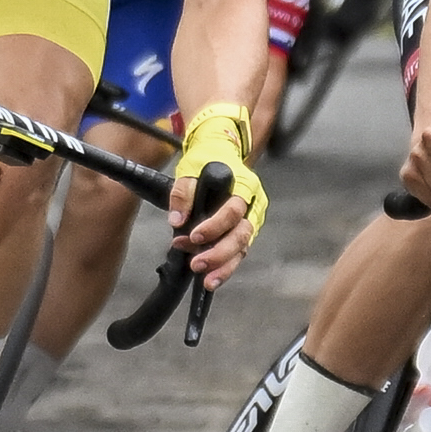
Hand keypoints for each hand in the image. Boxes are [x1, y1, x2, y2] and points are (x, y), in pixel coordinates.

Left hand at [171, 104, 266, 282]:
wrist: (219, 152)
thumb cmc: (207, 159)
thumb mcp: (190, 169)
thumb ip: (183, 193)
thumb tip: (177, 220)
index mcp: (245, 186)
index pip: (233, 211)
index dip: (214, 226)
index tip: (194, 236)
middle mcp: (253, 205)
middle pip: (242, 235)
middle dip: (219, 253)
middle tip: (197, 264)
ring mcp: (251, 220)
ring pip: (243, 248)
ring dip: (224, 265)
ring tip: (207, 279)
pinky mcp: (243, 232)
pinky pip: (238, 253)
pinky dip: (225, 266)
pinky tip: (212, 277)